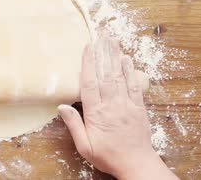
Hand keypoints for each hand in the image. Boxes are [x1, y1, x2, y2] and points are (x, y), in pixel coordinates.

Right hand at [58, 36, 177, 179]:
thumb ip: (74, 125)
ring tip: (112, 41)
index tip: (87, 48)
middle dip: (103, 54)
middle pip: (106, 74)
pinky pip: (134, 86)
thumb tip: (62, 106)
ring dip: (115, 57)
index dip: (88, 64)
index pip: (90, 83)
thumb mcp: (84, 146)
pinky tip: (127, 59)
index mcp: (97, 113)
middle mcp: (112, 105)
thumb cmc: (108, 156)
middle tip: (101, 36)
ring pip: (119, 77)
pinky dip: (130, 71)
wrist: (136, 164)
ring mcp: (127, 105)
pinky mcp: (139, 108)